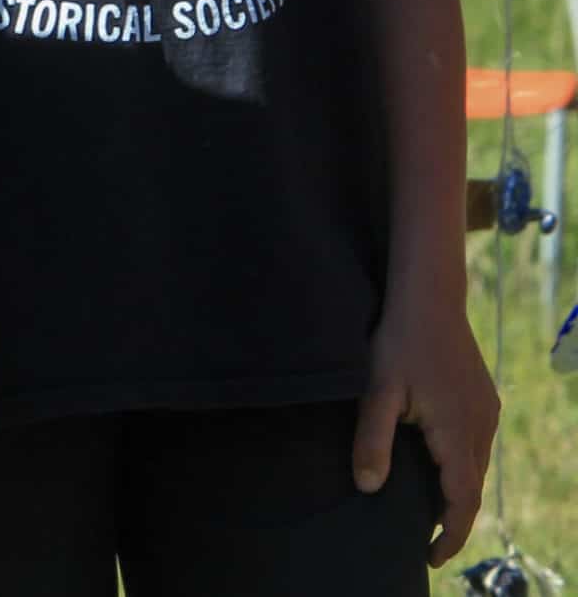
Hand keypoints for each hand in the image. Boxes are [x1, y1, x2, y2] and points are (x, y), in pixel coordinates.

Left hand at [352, 297, 498, 565]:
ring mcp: (486, 412)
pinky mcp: (483, 398)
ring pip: (475, 466)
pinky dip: (461, 466)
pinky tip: (439, 466)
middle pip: (472, 488)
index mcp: (458, 433)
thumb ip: (372, 440)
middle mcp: (481, 427)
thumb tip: (368, 487)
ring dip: (457, 491)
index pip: (461, 500)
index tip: (432, 557)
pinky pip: (476, 445)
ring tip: (431, 511)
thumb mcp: (376, 391)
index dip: (450, 534)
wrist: (429, 298)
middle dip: (452, 518)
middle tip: (426, 541)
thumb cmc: (399, 342)